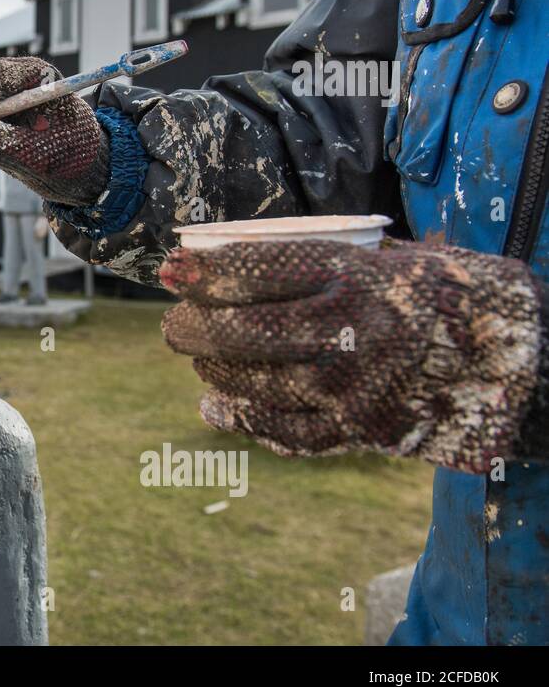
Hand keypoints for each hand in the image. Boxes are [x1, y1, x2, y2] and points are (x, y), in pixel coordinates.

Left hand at [158, 238, 541, 472]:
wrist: (522, 354)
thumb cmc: (445, 290)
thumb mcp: (389, 256)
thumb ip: (317, 260)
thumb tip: (224, 263)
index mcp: (353, 276)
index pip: (251, 272)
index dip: (201, 273)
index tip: (172, 271)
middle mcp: (347, 332)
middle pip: (236, 332)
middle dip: (189, 327)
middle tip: (174, 323)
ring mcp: (351, 387)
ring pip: (250, 382)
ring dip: (211, 370)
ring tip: (200, 357)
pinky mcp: (361, 429)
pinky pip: (284, 430)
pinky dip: (244, 418)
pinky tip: (221, 406)